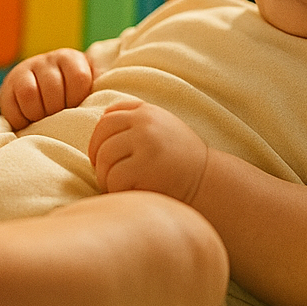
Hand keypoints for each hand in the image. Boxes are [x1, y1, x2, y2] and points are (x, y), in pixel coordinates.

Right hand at [0, 49, 93, 128]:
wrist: (35, 89)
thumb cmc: (68, 93)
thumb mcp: (85, 86)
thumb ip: (100, 85)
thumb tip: (117, 92)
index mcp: (70, 59)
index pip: (79, 78)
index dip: (77, 99)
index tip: (74, 105)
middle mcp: (47, 59)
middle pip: (53, 90)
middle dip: (56, 110)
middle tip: (58, 115)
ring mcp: (25, 70)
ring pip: (30, 96)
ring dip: (38, 115)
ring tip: (43, 118)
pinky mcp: (8, 85)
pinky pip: (12, 107)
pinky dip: (21, 120)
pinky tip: (28, 119)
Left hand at [88, 99, 207, 204]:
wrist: (207, 182)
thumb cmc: (180, 159)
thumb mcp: (162, 128)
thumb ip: (135, 120)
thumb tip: (101, 120)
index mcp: (147, 112)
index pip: (107, 118)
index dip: (99, 139)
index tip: (103, 156)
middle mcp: (145, 123)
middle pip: (101, 137)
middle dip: (99, 159)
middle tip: (107, 176)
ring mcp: (146, 143)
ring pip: (105, 159)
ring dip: (107, 177)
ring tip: (120, 186)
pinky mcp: (146, 167)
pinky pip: (114, 179)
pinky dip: (117, 190)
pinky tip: (131, 193)